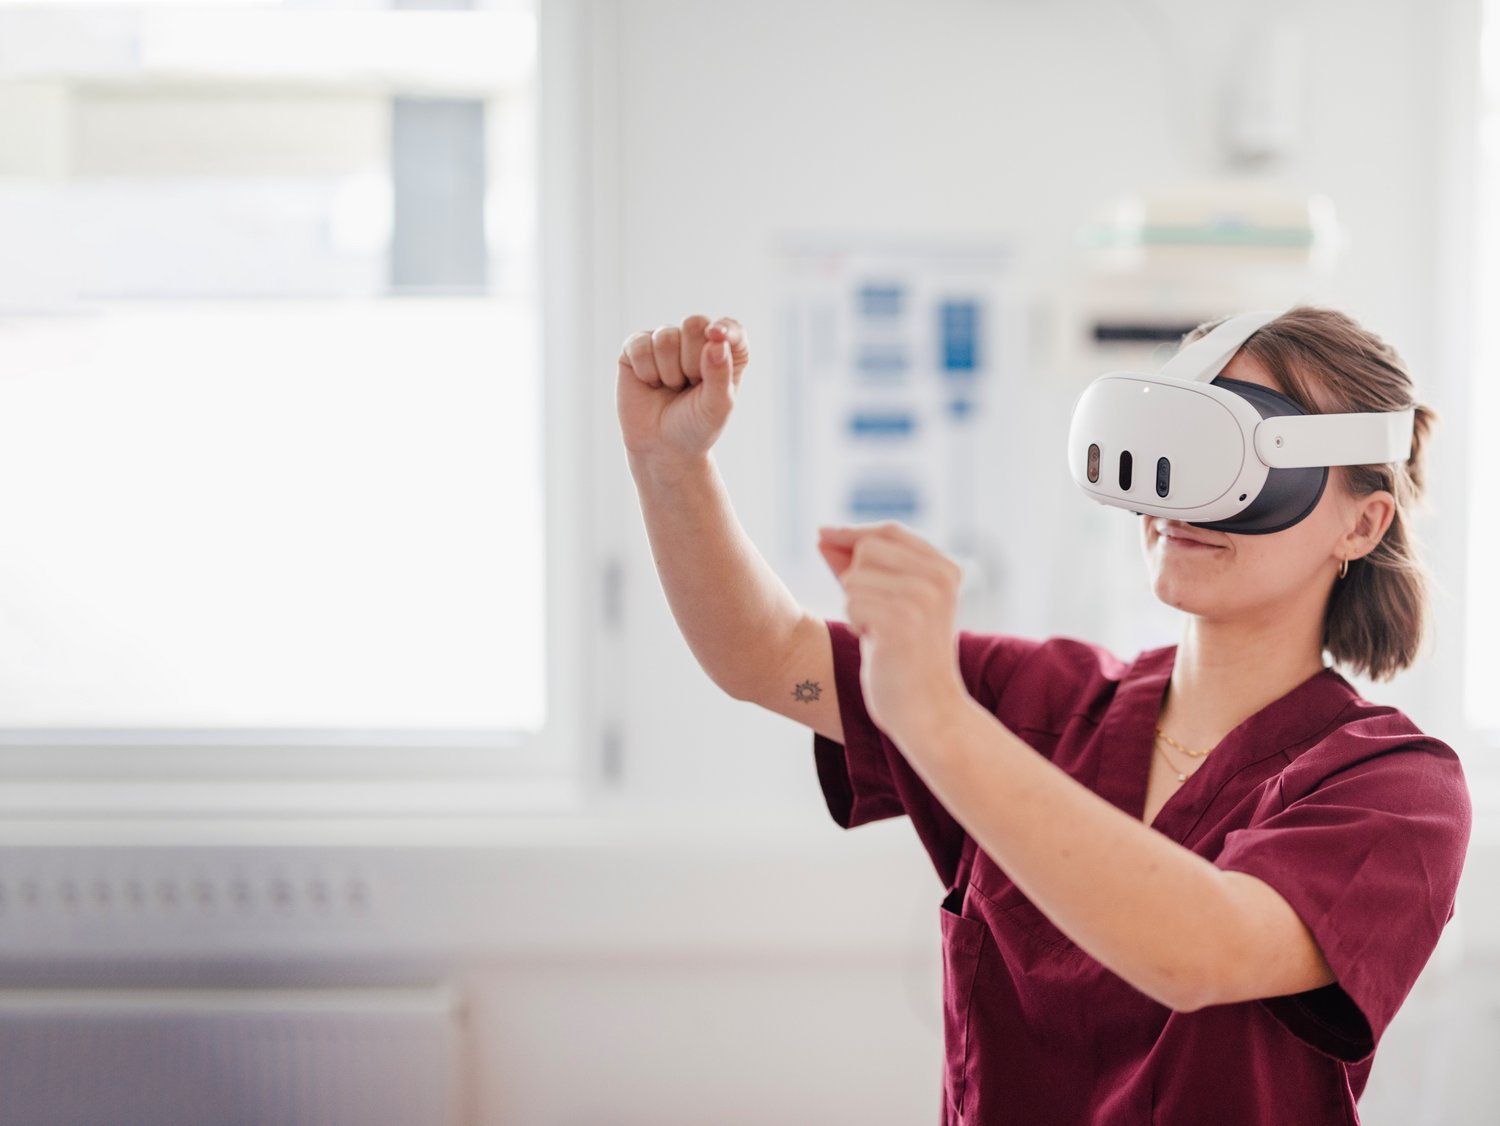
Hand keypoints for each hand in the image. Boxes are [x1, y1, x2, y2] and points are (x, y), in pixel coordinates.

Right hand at [616, 315, 749, 471]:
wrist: (662, 447)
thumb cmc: (695, 426)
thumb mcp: (716, 407)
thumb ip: (720, 374)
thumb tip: (716, 339)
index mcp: (726, 351)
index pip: (730, 328)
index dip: (725, 329)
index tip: (716, 337)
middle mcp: (696, 340)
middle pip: (695, 323)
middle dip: (692, 361)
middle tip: (690, 386)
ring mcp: (666, 341)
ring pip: (666, 337)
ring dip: (669, 371)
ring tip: (671, 388)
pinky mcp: (637, 347)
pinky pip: (640, 345)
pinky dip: (646, 371)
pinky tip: (650, 383)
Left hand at [817, 522, 967, 748]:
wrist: (929, 712)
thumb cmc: (905, 659)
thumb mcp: (888, 604)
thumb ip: (862, 568)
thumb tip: (823, 536)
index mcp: (945, 569)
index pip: (888, 532)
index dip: (852, 533)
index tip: (822, 535)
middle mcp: (939, 577)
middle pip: (866, 549)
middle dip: (855, 580)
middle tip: (875, 617)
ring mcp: (922, 597)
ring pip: (854, 578)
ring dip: (855, 607)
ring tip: (880, 634)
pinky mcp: (902, 619)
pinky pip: (851, 602)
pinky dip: (855, 624)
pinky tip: (877, 645)